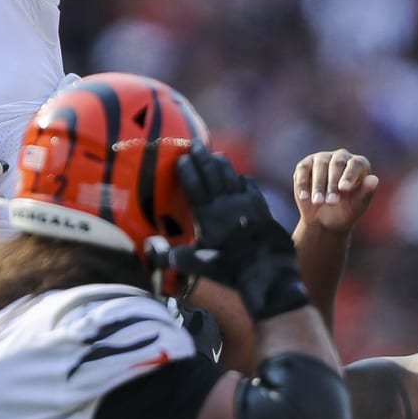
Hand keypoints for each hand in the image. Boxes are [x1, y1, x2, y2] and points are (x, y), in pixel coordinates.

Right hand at [166, 143, 307, 320]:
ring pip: (232, 176)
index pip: (194, 185)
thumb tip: (150, 250)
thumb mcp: (198, 265)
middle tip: (195, 145)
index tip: (181, 158)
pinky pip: (251, 187)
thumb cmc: (229, 270)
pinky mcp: (263, 209)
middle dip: (202, 158)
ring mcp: (246, 204)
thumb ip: (174, 257)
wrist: (267, 273)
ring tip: (216, 155)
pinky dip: (244, 180)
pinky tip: (242, 178)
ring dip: (222, 164)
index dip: (187, 170)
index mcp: (207, 215)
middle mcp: (226, 204)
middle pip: (212, 174)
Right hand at [293, 149, 378, 234]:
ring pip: (320, 165)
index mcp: (359, 165)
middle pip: (337, 163)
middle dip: (332, 183)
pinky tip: (305, 197)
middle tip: (331, 202)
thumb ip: (366, 193)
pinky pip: (303, 169)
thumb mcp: (357, 206)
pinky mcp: (305, 165)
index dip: (350, 175)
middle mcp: (341, 157)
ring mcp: (322, 159)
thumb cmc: (346, 211)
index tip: (343, 189)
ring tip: (318, 202)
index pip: (356, 164)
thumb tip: (374, 179)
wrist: (324, 220)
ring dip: (318, 185)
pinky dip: (303, 183)